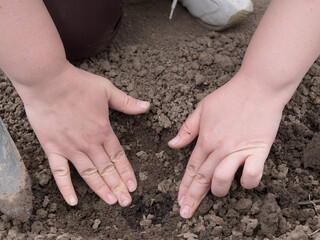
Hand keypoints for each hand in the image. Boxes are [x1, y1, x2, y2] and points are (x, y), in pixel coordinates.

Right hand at [23, 63, 149, 206]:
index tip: (133, 186)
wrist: (48, 81)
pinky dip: (66, 188)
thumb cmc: (77, 84)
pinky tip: (73, 201)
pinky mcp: (52, 148)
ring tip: (111, 202)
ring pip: (89, 174)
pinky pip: (59, 173)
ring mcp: (70, 148)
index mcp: (103, 130)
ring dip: (101, 189)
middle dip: (117, 186)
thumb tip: (147, 106)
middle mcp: (89, 143)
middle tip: (126, 202)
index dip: (126, 172)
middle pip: (106, 169)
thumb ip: (127, 102)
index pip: (118, 157)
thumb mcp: (107, 90)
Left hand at [169, 74, 283, 218]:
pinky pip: (252, 173)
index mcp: (205, 139)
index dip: (184, 186)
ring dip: (218, 190)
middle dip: (192, 198)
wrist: (258, 86)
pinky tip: (244, 181)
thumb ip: (187, 129)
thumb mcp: (202, 108)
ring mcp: (238, 149)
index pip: (191, 168)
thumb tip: (172, 145)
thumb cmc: (229, 96)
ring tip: (217, 193)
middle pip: (202, 178)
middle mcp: (219, 147)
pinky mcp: (258, 149)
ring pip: (222, 179)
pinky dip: (247, 181)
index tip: (179, 201)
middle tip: (186, 213)